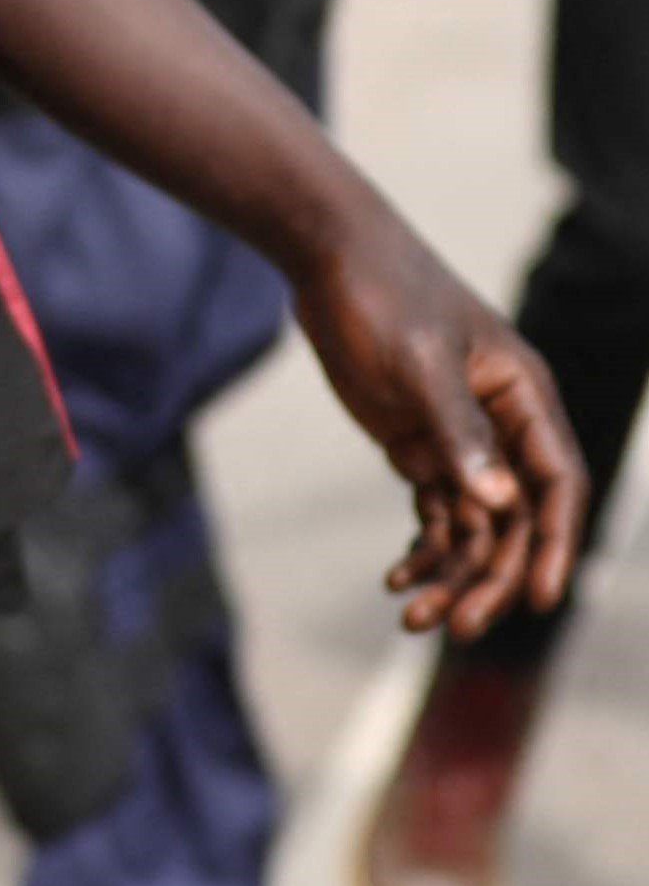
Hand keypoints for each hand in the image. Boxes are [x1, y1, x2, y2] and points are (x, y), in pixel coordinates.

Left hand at [285, 192, 583, 634]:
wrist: (328, 258)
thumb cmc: (384, 297)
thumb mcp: (419, 363)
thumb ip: (457, 431)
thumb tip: (501, 504)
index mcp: (524, 400)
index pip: (557, 485)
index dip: (554, 543)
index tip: (544, 598)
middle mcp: (503, 426)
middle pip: (515, 519)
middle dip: (491, 576)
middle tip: (453, 627)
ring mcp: (461, 439)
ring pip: (474, 524)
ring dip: (452, 572)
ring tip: (412, 617)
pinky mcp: (420, 444)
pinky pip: (436, 511)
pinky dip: (423, 548)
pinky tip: (397, 580)